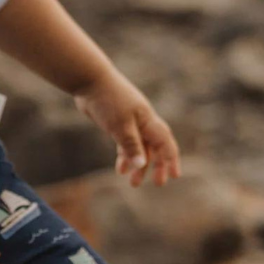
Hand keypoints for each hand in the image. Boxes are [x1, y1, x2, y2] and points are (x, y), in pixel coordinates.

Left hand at [73, 72, 181, 188]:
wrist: (89, 80)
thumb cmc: (108, 100)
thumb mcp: (120, 125)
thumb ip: (131, 145)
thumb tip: (142, 165)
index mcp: (148, 120)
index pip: (165, 143)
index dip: (171, 159)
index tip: (174, 176)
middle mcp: (142, 122)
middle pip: (155, 147)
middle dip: (158, 165)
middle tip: (158, 183)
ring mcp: (130, 122)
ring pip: (139, 147)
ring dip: (138, 164)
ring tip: (134, 183)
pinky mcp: (116, 123)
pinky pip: (125, 143)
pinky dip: (124, 156)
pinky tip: (121, 169)